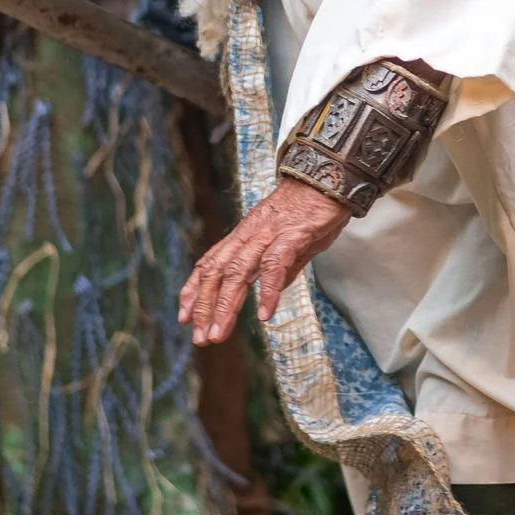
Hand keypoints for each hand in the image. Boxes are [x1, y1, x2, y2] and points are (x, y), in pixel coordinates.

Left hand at [179, 177, 352, 343]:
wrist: (330, 176)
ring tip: (219, 333)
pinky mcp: (291, 235)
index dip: (194, 290)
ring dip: (226, 305)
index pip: (210, 264)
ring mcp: (268, 234)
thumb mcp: (290, 243)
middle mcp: (249, 235)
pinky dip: (267, 290)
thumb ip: (280, 268)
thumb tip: (272, 293)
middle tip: (200, 338)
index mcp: (245, 236)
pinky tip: (265, 314)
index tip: (184, 318)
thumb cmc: (311, 209)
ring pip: (238, 271)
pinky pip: (275, 265)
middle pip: (218, 273)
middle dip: (205, 307)